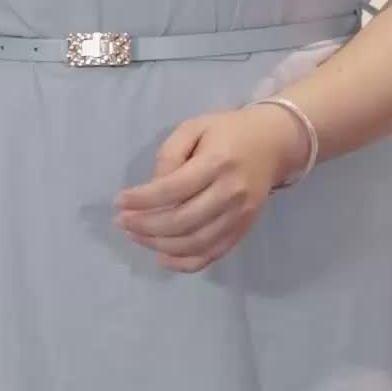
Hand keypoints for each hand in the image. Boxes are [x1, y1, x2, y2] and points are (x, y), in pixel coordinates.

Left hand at [115, 104, 304, 271]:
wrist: (273, 144)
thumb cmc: (227, 132)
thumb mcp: (194, 128)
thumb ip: (169, 154)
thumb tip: (152, 188)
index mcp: (217, 162)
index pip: (173, 189)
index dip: (142, 200)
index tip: (119, 202)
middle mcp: (231, 193)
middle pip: (182, 221)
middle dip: (145, 226)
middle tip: (122, 222)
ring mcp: (240, 215)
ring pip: (195, 243)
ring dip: (159, 245)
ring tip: (135, 236)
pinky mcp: (243, 229)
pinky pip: (212, 254)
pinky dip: (185, 263)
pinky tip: (162, 257)